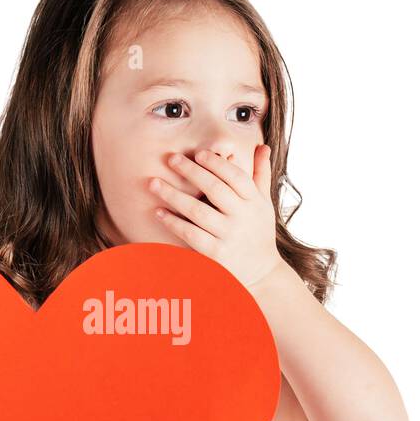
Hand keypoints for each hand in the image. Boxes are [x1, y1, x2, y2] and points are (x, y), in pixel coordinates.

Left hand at [150, 143, 286, 289]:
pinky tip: (159, 212)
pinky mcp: (216, 254)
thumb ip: (261, 174)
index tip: (199, 154)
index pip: (236, 176)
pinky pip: (191, 234)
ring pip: (198, 211)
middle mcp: (242, 217)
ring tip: (154, 183)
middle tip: (171, 159)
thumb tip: (263, 146)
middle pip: (215, 189)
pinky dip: (174, 223)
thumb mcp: (265, 204)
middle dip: (192, 172)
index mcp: (254, 202)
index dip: (217, 164)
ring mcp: (228, 236)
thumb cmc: (259, 232)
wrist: (262, 274)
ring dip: (174, 196)